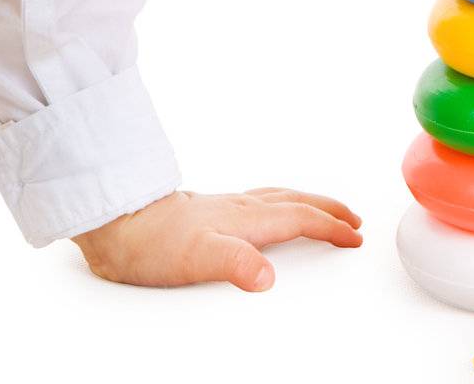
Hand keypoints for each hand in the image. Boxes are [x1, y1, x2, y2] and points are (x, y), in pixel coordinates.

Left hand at [71, 186, 361, 288]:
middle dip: (328, 209)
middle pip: (296, 201)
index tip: (354, 236)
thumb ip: (236, 265)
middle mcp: (240, 207)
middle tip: (352, 218)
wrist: (119, 221)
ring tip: (321, 209)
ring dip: (307, 202)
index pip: (300, 219)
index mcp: (247, 218)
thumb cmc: (153, 243)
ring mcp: (225, 206)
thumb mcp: (199, 259)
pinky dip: (279, 202)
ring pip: (279, 197)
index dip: (331, 228)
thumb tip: (268, 277)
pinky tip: (265, 211)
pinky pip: (259, 200)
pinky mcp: (209, 210)